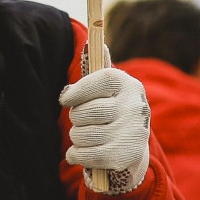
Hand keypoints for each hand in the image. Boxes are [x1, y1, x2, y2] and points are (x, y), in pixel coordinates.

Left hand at [60, 67, 150, 193]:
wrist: (133, 149)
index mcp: (129, 85)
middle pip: (84, 111)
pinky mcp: (124, 156)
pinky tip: (82, 152)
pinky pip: (85, 154)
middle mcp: (134, 107)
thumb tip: (91, 43)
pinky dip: (76, 154)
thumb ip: (98, 68)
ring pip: (81, 134)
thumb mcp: (109, 89)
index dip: (76, 91)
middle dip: (76, 118)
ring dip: (76, 138)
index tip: (65, 99)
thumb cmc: (112, 111)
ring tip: (86, 136)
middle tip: (82, 120)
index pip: (99, 80)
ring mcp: (131, 133)